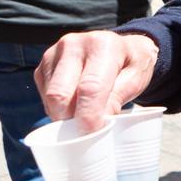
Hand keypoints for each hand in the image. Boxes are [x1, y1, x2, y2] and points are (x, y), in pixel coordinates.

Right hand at [34, 31, 159, 132]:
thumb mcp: (136, 78)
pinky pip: (44, 96)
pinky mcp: (43, 66)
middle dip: (71, 120)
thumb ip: (117, 98)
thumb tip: (97, 123)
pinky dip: (58, 109)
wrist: (122, 47)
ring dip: (64, 115)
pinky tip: (74, 106)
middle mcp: (73, 45)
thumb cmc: (131, 64)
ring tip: (84, 117)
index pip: (89, 87)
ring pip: (49, 97)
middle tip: (87, 132)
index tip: (92, 135)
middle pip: (60, 94)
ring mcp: (53, 54)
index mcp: (102, 45)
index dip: (89, 116)